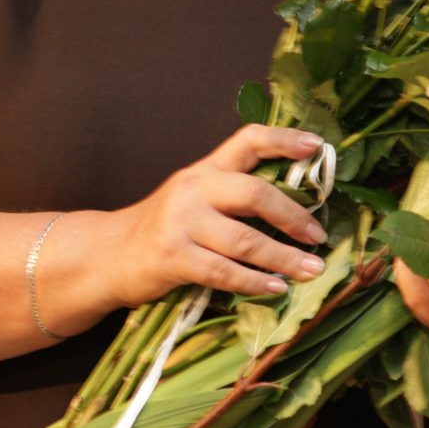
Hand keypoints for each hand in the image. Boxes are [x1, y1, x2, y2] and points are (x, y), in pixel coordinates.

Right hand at [100, 125, 332, 306]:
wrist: (110, 254)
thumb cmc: (167, 229)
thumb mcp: (196, 198)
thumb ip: (234, 195)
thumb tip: (299, 208)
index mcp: (206, 169)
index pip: (247, 140)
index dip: (283, 139)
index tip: (316, 146)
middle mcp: (194, 188)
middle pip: (255, 193)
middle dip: (293, 216)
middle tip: (319, 236)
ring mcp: (181, 222)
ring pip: (245, 240)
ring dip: (283, 258)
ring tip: (311, 269)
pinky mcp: (172, 256)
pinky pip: (223, 272)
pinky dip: (254, 282)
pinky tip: (275, 288)